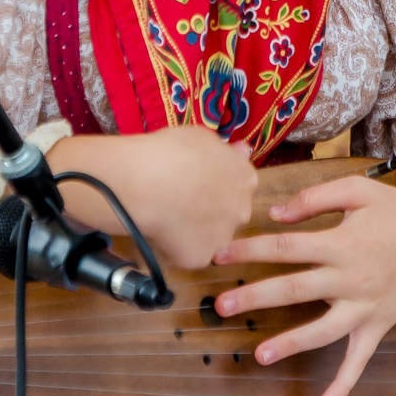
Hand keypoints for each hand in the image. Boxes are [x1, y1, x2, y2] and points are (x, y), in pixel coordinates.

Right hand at [46, 127, 255, 269]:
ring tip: (167, 217)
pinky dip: (176, 247)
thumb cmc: (173, 152)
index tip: (198, 181)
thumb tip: (240, 150)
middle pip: (229, 213)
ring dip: (194, 231)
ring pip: (209, 237)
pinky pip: (188, 254)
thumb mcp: (202, 136)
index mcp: (245, 178)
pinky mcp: (200, 258)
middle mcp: (241, 210)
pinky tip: (160, 232)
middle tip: (182, 201)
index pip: (239, 184)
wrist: (150, 183)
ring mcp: (222, 237)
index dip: (217, 183)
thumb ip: (225, 149)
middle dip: (210, 210)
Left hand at [209, 179, 395, 395]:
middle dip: (256, 298)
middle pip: (295, 289)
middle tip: (221, 307)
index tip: (219, 256)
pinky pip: (359, 360)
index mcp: (341, 243)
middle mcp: (350, 278)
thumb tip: (275, 216)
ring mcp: (364, 306)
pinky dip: (344, 385)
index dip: (250, 250)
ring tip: (260, 356)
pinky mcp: (377, 325)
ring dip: (291, 343)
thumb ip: (314, 199)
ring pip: (322, 330)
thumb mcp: (357, 190)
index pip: (285, 248)